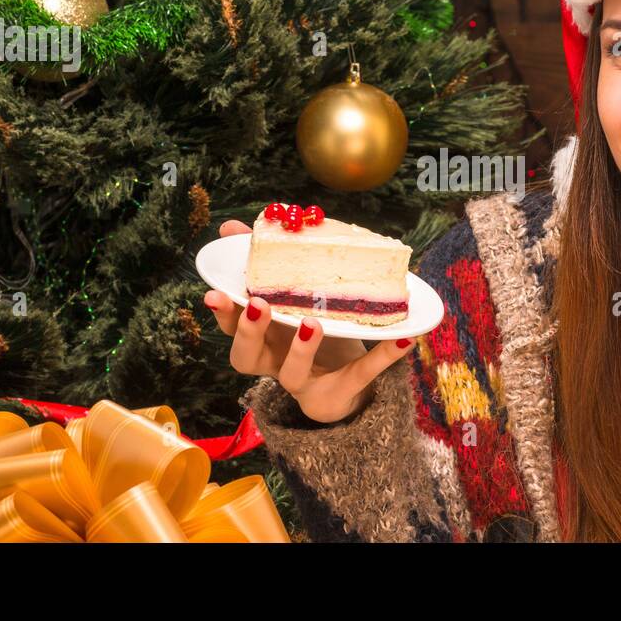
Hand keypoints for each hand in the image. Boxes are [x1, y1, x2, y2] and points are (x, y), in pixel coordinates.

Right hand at [204, 219, 415, 423]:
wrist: (343, 386)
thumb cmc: (310, 334)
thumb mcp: (289, 301)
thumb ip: (264, 267)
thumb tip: (231, 229)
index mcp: (262, 339)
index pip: (231, 329)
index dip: (223, 313)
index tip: (216, 292)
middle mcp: (275, 364)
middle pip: (247, 358)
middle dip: (249, 333)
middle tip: (257, 305)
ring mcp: (306, 382)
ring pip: (292, 374)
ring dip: (300, 349)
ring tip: (312, 323)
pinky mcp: (341, 391)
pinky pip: (363, 374)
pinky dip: (383, 356)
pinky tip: (404, 338)